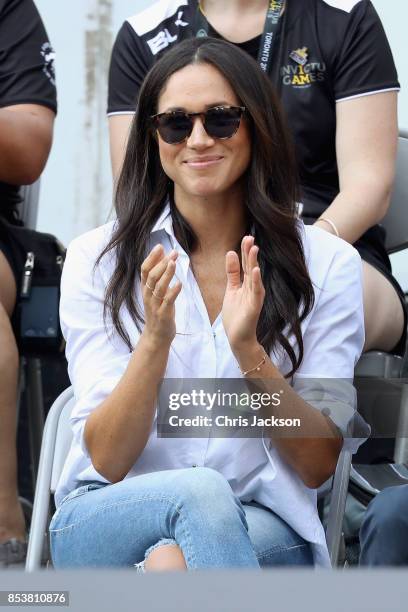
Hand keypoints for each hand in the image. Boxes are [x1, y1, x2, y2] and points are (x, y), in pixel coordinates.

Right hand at [140, 244, 181, 344]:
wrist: (157, 335)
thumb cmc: (159, 310)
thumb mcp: (156, 292)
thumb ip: (158, 275)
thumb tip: (162, 255)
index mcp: (145, 289)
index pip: (144, 270)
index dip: (151, 258)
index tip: (160, 246)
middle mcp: (148, 296)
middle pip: (151, 276)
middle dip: (161, 263)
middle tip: (172, 252)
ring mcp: (155, 305)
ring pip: (158, 287)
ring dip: (166, 274)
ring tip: (173, 263)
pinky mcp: (163, 314)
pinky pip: (167, 302)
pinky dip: (173, 292)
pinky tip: (179, 283)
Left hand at [222, 236, 264, 350]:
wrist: (238, 337)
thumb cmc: (236, 315)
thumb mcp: (231, 289)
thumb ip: (232, 273)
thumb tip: (230, 252)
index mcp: (247, 283)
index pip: (246, 264)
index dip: (245, 251)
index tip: (245, 237)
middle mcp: (253, 288)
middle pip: (251, 267)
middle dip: (249, 252)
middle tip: (249, 237)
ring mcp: (255, 296)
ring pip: (254, 276)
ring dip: (254, 262)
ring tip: (253, 248)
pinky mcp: (255, 306)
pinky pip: (256, 291)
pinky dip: (257, 281)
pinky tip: (257, 270)